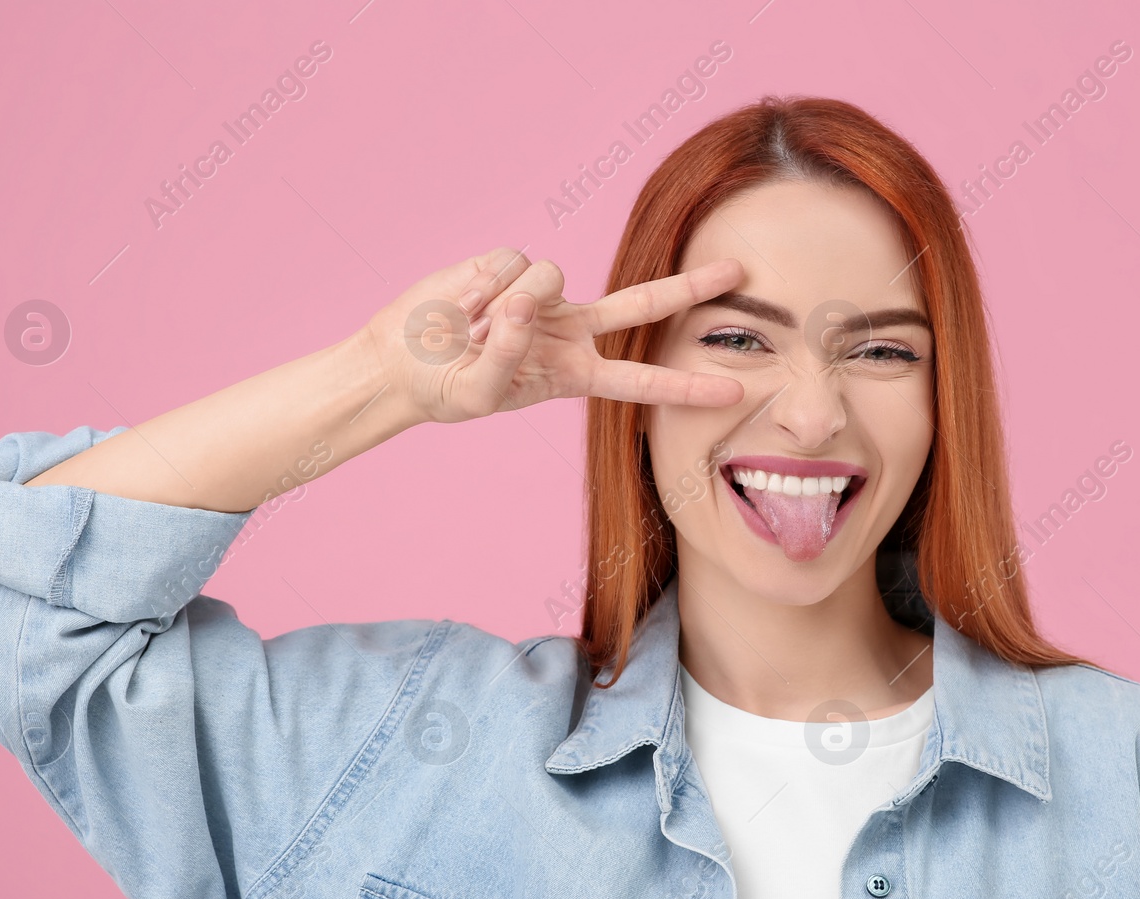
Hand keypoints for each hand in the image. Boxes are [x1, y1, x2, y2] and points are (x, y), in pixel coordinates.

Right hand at [356, 247, 746, 424]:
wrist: (400, 360)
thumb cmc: (446, 389)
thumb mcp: (480, 393)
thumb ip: (507, 355)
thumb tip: (525, 302)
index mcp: (573, 373)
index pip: (640, 380)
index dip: (685, 385)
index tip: (734, 392)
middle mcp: (569, 328)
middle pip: (642, 304)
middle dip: (691, 287)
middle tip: (740, 271)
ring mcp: (543, 294)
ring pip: (548, 277)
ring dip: (501, 303)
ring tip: (467, 329)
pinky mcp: (509, 264)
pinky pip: (507, 263)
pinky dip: (478, 286)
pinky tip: (461, 304)